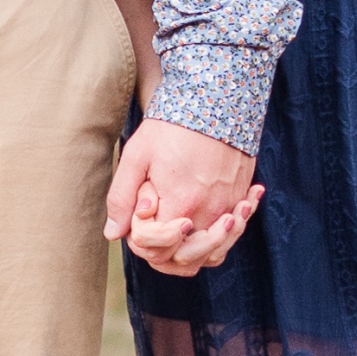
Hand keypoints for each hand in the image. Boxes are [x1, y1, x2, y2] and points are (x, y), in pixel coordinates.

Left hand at [105, 115, 259, 277]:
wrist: (216, 96)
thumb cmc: (172, 124)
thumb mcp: (137, 156)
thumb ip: (122, 198)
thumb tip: (114, 232)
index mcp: (180, 206)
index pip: (159, 251)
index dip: (143, 241)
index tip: (143, 215)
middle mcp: (209, 212)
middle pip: (188, 260)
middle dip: (167, 253)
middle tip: (159, 231)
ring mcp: (229, 205)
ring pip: (216, 252)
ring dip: (197, 251)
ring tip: (184, 234)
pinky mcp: (242, 194)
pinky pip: (236, 230)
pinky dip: (225, 234)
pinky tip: (215, 220)